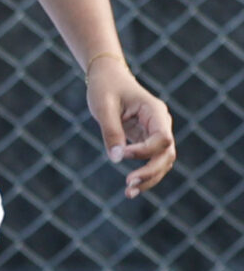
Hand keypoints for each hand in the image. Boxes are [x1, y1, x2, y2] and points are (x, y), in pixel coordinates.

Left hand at [85, 56, 175, 197]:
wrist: (107, 77)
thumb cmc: (105, 88)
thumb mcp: (103, 107)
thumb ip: (111, 131)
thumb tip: (117, 159)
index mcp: (155, 111)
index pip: (161, 138)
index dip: (144, 151)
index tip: (122, 154)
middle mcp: (160, 123)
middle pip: (167, 153)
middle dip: (151, 171)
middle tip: (129, 184)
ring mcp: (156, 132)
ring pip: (162, 161)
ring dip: (149, 178)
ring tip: (129, 193)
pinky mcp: (147, 139)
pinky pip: (151, 160)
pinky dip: (144, 174)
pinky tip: (131, 189)